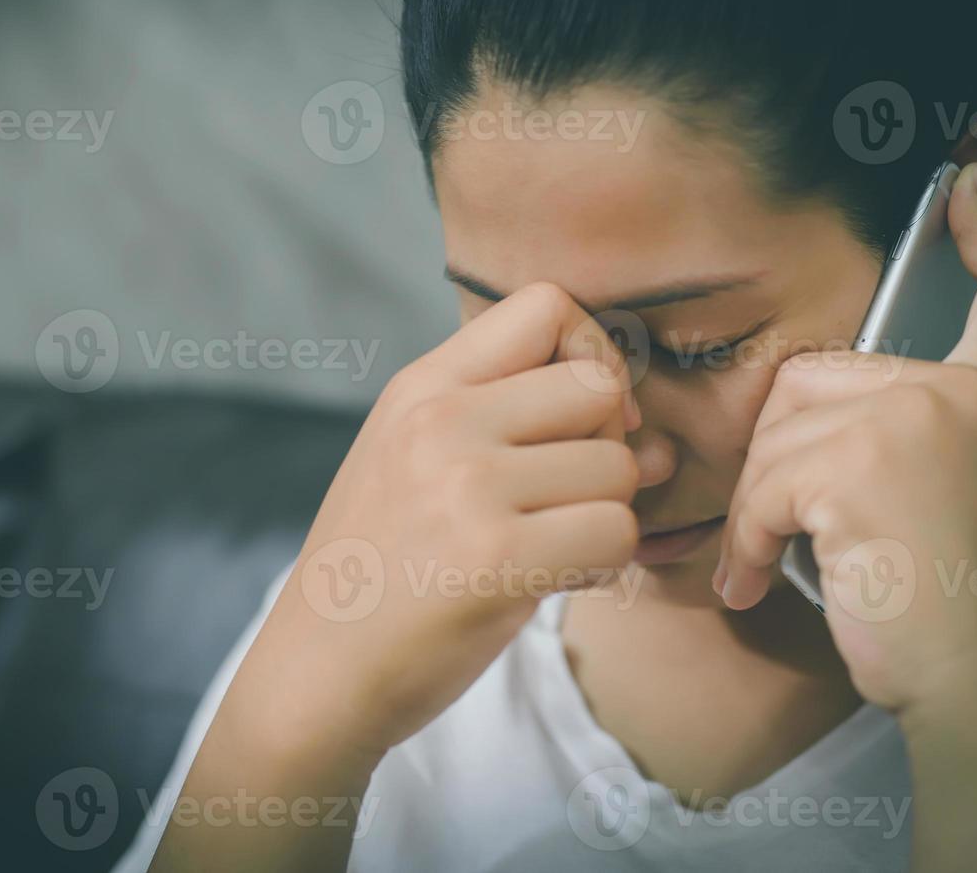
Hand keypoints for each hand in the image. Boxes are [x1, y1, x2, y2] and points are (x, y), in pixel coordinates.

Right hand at [234, 282, 641, 760]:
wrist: (318, 671)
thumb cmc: (382, 569)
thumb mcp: (415, 462)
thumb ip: (517, 425)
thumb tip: (658, 439)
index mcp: (420, 387)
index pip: (547, 305)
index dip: (589, 354)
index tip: (576, 415)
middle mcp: (442, 420)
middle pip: (597, 387)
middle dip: (606, 445)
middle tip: (566, 496)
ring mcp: (468, 486)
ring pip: (619, 468)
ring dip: (606, 515)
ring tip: (551, 545)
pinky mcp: (498, 557)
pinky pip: (616, 533)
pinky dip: (602, 564)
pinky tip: (554, 578)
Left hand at [714, 163, 976, 718]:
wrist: (971, 683)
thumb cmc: (944, 606)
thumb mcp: (939, 496)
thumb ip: (891, 435)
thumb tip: (793, 420)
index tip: (973, 184)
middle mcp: (957, 393)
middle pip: (810, 380)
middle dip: (777, 458)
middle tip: (791, 530)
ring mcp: (914, 419)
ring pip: (776, 434)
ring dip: (757, 508)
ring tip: (777, 562)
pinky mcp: (862, 461)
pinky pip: (762, 485)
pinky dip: (747, 540)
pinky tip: (759, 580)